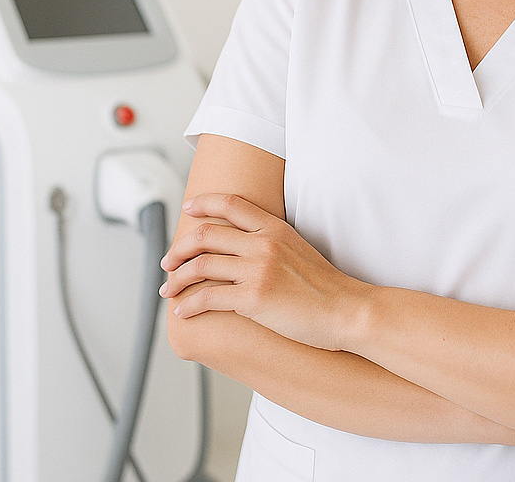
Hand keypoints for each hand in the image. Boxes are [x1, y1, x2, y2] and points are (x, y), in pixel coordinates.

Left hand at [159, 193, 373, 350]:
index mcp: (275, 228)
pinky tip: (183, 311)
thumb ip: (272, 242)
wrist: (346, 310)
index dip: (205, 203)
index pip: (232, 203)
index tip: (188, 210)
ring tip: (168, 288)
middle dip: (179, 248)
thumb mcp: (299, 249)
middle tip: (168, 261)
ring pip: (201, 265)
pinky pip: (207, 297)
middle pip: (206, 234)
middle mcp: (263, 243)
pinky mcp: (253, 298)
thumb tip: (245, 247)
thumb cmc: (325, 287)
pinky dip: (188, 304)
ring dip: (177, 278)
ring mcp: (257, 269)